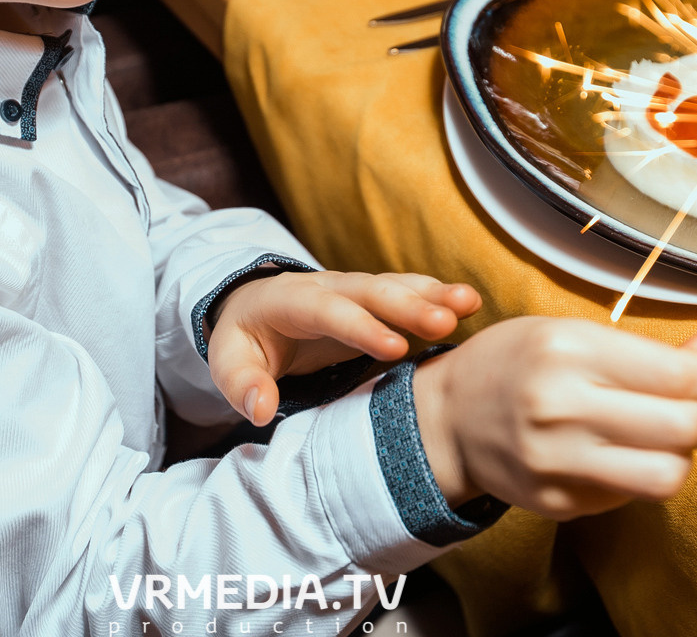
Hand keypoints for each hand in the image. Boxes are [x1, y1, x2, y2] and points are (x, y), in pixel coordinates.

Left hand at [209, 270, 480, 426]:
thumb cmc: (245, 340)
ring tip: (468, 303)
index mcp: (290, 302)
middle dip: (407, 305)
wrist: (254, 306)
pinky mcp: (373, 298)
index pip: (328, 312)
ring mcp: (353, 289)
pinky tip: (467, 302)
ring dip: (431, 294)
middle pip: (370, 292)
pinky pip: (406, 290)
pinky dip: (436, 294)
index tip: (394, 348)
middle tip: (444, 322)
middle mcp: (327, 288)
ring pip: (395, 285)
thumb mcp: (228, 362)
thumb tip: (261, 410)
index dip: (361, 327)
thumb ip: (242, 384)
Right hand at [413, 317, 696, 520]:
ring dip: (688, 452)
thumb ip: (648, 347)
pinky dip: (644, 469)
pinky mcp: (558, 502)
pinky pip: (631, 494)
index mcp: (569, 351)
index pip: (682, 376)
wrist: (448, 417)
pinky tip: (629, 448)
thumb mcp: (572, 332)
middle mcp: (563, 409)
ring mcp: (558, 463)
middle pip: (687, 426)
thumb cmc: (513, 363)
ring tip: (676, 430)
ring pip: (668, 474)